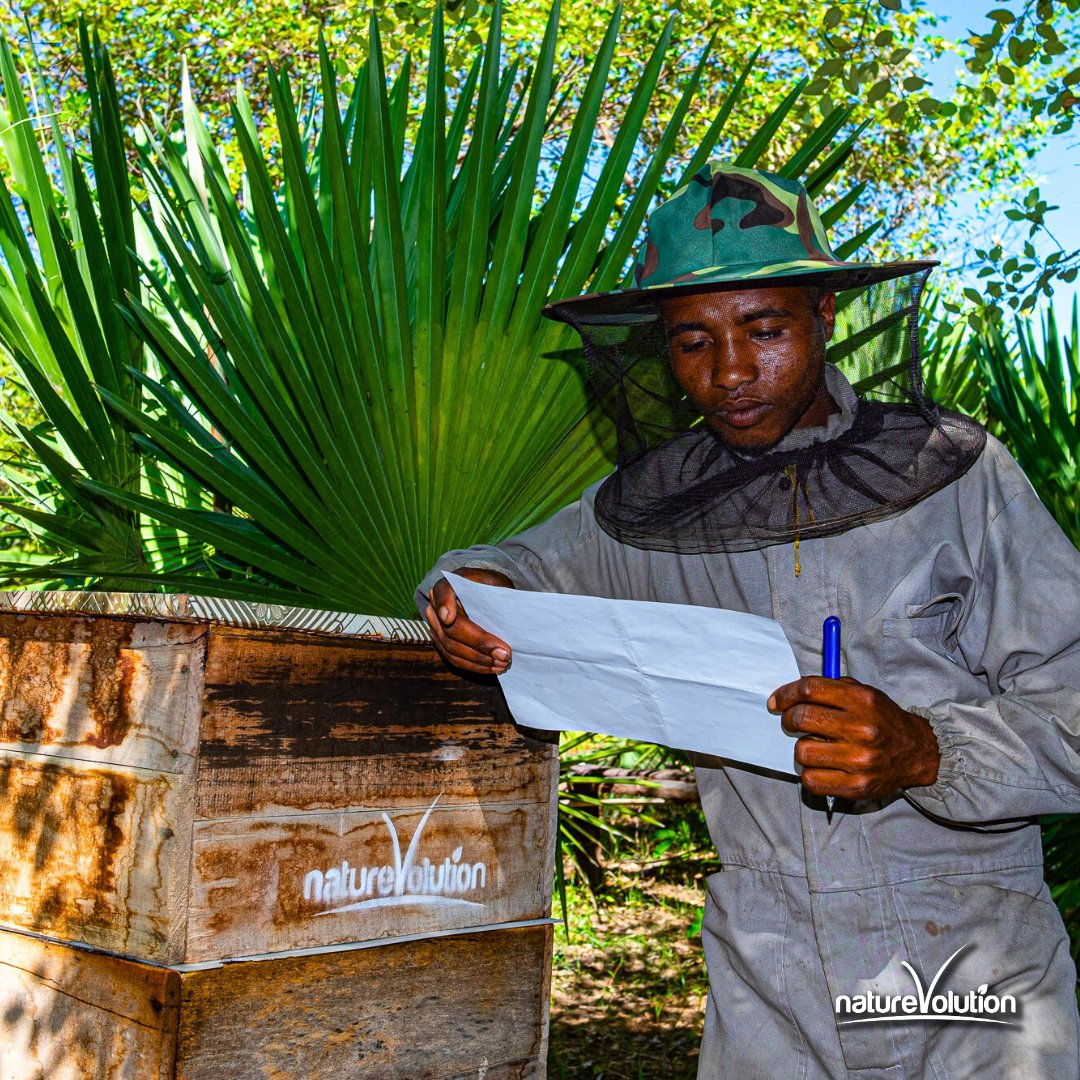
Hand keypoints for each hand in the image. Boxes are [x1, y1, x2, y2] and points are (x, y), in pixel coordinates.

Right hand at [424, 568, 514, 674]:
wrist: (486, 595)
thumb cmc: (492, 587)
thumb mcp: (494, 582)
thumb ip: (493, 592)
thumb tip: (495, 616)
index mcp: (448, 585)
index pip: (442, 593)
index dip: (444, 605)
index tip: (449, 618)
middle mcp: (436, 607)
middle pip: (451, 629)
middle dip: (479, 644)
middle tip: (504, 653)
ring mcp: (437, 628)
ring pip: (451, 649)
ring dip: (479, 660)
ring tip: (502, 663)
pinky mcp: (442, 644)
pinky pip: (454, 659)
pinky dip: (475, 666)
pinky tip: (493, 667)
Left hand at [768, 676, 939, 799]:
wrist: (916, 753)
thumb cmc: (882, 721)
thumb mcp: (865, 693)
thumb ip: (831, 688)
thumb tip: (790, 694)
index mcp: (863, 701)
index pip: (811, 690)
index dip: (787, 694)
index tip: (776, 702)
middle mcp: (862, 729)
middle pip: (802, 718)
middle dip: (789, 719)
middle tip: (791, 722)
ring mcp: (859, 760)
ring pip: (803, 751)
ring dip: (802, 747)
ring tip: (814, 746)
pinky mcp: (856, 786)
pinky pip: (811, 780)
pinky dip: (809, 772)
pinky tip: (820, 766)